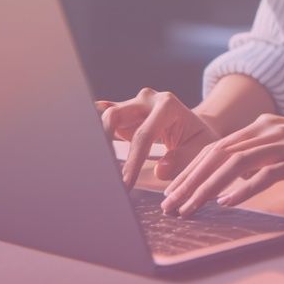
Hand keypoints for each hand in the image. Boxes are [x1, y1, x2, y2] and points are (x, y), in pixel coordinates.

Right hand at [95, 88, 220, 189]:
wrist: (196, 127)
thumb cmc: (199, 139)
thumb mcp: (199, 150)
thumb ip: (182, 160)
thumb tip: (160, 170)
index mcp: (168, 105)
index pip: (143, 135)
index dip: (133, 162)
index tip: (125, 184)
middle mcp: (147, 99)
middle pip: (115, 115)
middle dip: (105, 141)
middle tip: (104, 170)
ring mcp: (133, 104)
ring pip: (106, 117)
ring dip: (99, 139)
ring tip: (97, 164)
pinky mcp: (124, 114)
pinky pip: (105, 120)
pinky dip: (97, 131)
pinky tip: (83, 140)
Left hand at [159, 115, 283, 215]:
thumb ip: (264, 159)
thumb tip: (234, 181)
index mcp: (264, 125)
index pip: (216, 148)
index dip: (190, 171)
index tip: (173, 193)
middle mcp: (269, 129)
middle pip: (217, 154)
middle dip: (189, 181)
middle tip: (170, 206)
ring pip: (234, 163)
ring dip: (207, 188)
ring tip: (190, 209)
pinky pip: (265, 173)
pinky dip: (243, 189)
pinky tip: (227, 203)